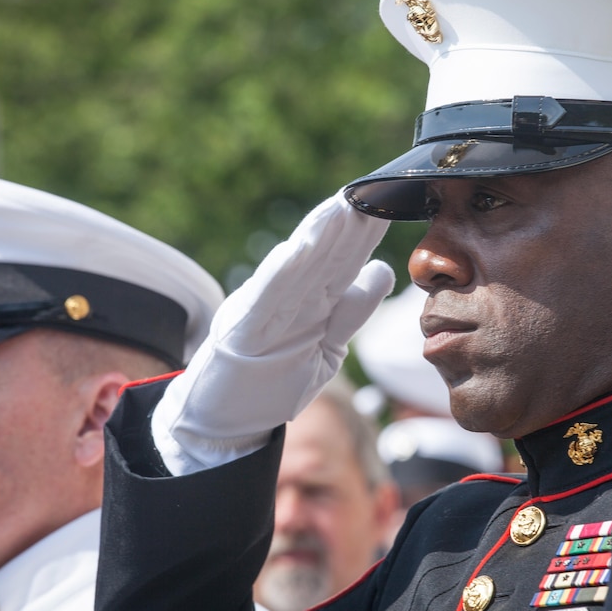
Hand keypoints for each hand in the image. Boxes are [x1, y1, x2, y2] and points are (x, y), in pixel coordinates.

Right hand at [153, 190, 394, 471]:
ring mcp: (264, 313)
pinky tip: (296, 249)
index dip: (366, 234)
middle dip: (350, 225)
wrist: (221, 421)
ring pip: (298, 269)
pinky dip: (279, 275)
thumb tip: (381, 270)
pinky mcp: (242, 333)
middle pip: (326, 257)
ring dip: (319, 238)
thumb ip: (351, 313)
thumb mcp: (325, 351)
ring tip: (341, 206)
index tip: (391, 202)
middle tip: (375, 189)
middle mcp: (289, 300)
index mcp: (310, 304)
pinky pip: (264, 301)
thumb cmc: (272, 381)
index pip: (344, 262)